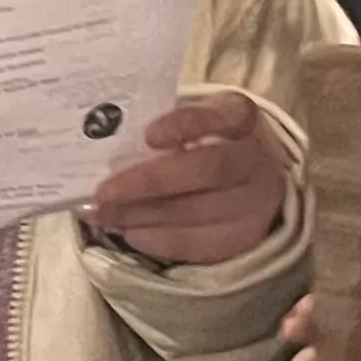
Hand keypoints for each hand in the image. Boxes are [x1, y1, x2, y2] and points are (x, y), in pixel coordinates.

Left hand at [87, 92, 289, 268]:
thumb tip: (102, 142)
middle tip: (103, 192)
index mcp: (239, 117)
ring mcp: (258, 200)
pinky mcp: (247, 235)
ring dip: (144, 216)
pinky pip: (202, 244)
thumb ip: (158, 128)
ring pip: (200, 211)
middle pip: (207, 170)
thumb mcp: (187, 120)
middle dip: (149, 182)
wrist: (247, 176)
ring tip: (103, 215)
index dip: (186, 125)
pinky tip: (130, 233)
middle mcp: (257, 158)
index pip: (219, 116)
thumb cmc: (203, 140)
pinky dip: (160, 241)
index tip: (149, 135)